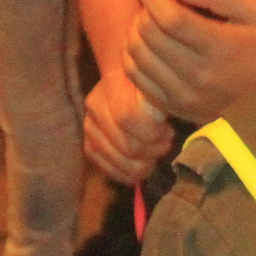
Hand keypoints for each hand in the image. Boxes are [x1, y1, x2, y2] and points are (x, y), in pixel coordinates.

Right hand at [85, 66, 174, 184]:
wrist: (122, 82)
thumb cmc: (145, 85)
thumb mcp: (155, 86)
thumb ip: (157, 102)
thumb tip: (163, 123)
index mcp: (112, 84)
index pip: (129, 118)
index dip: (153, 133)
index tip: (167, 131)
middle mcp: (95, 106)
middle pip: (126, 145)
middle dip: (152, 151)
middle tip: (165, 144)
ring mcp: (89, 126)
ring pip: (117, 160)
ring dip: (142, 164)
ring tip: (154, 153)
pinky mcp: (88, 143)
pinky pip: (107, 168)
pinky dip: (126, 174)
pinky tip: (140, 167)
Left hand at [122, 0, 255, 125]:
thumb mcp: (255, 12)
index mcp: (220, 48)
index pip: (170, 18)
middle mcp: (198, 75)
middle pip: (148, 35)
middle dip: (144, 10)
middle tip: (153, 3)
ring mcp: (183, 96)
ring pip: (136, 56)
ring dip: (135, 32)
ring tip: (149, 22)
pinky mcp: (173, 109)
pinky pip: (136, 79)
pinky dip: (133, 57)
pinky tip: (147, 46)